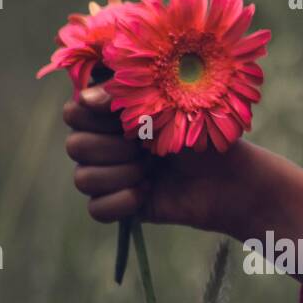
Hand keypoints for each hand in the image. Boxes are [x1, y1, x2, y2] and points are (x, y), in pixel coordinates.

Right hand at [64, 86, 252, 235]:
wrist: (229, 178)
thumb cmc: (202, 132)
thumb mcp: (165, 102)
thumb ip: (123, 93)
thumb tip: (84, 98)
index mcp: (112, 111)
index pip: (73, 111)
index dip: (94, 116)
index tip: (124, 116)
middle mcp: (105, 140)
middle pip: (75, 146)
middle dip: (113, 148)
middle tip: (147, 146)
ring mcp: (111, 173)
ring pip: (83, 179)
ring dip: (120, 174)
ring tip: (151, 170)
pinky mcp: (119, 203)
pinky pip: (96, 209)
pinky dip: (121, 202)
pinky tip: (147, 193)